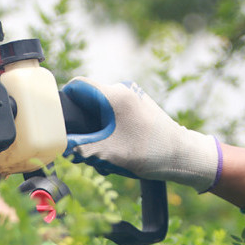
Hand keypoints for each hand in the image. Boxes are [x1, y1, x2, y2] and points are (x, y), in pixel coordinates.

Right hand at [62, 78, 221, 191]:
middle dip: (82, 127)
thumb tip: (61, 146)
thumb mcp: (110, 152)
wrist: (183, 156)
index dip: (64, 102)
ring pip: (101, 112)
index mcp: (114, 94)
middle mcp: (123, 90)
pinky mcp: (139, 108)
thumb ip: (81, 147)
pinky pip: (115, 117)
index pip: (77, 85)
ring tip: (103, 159)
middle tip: (83, 151)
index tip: (61, 123)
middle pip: (88, 101)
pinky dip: (111, 133)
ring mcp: (132, 98)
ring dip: (97, 135)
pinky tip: (116, 154)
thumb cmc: (150, 152)